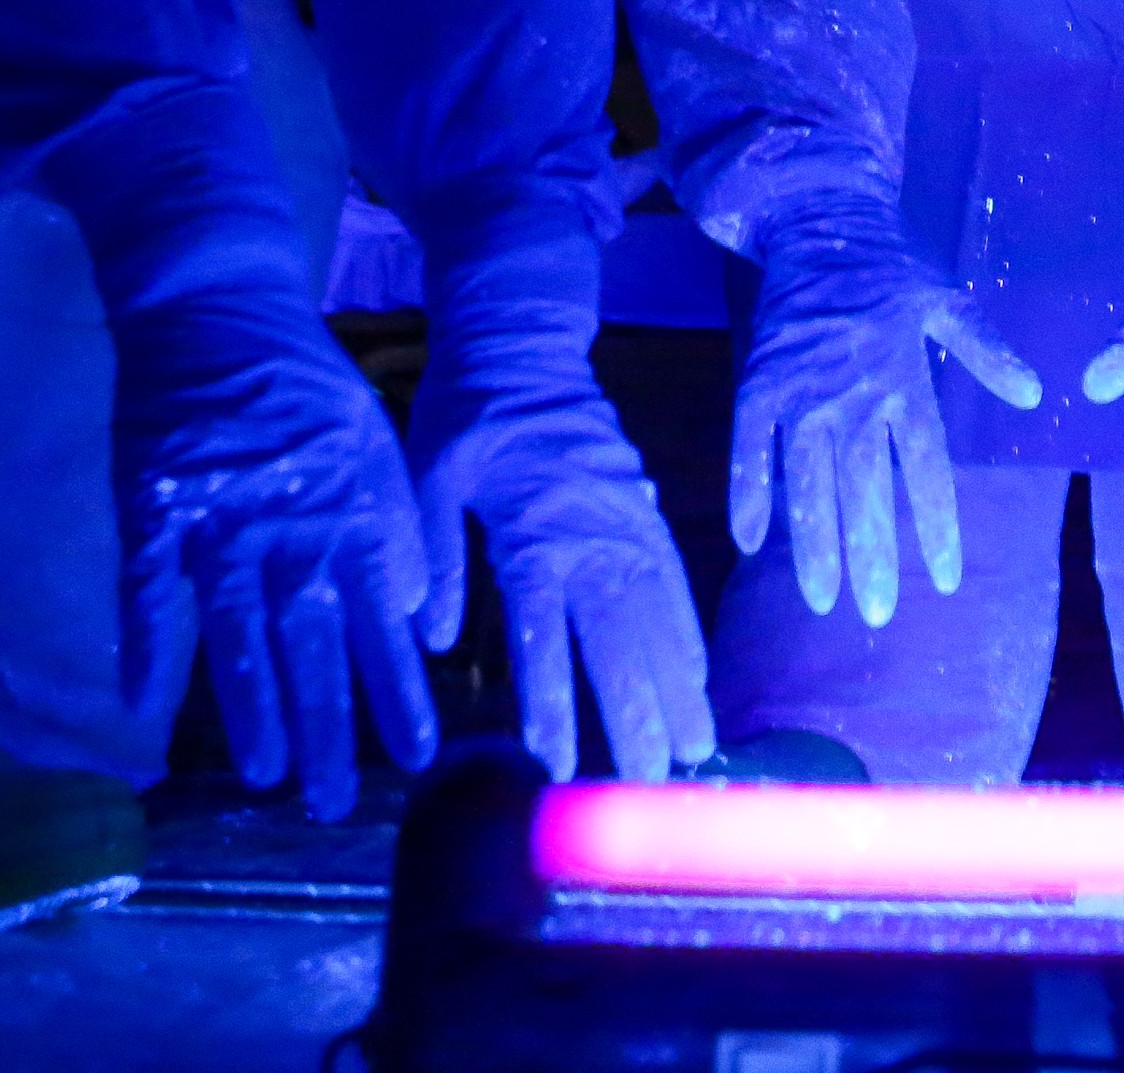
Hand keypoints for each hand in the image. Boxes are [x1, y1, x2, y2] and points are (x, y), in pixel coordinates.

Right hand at [111, 264, 438, 821]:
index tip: (418, 755)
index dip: (396, 689)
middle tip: (335, 802)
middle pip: (311, 645)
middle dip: (325, 727)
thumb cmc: (304, 383)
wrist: (220, 306)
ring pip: (238, 633)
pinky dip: (143, 649)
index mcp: (352, 513)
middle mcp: (291, 529)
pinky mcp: (154, 509)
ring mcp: (218, 522)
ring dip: (251, 706)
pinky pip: (145, 592)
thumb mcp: (374, 447)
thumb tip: (411, 615)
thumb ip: (393, 529)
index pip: (381, 621)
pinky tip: (142, 709)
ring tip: (263, 775)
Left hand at [413, 369, 712, 781]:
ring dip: (678, 685)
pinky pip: (675, 582)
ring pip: (660, 617)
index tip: (560, 764)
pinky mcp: (644, 511)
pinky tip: (696, 676)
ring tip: (695, 747)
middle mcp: (592, 535)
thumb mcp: (426, 473)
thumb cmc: (466, 411)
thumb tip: (435, 635)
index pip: (546, 635)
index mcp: (534, 530)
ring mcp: (628, 524)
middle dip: (637, 713)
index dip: (553, 703)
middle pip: (620, 639)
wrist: (523, 342)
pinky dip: (688, 633)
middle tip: (653, 781)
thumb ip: (435, 553)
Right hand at [731, 196, 1039, 627]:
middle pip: (864, 493)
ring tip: (822, 601)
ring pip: (807, 484)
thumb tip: (1034, 397)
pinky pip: (747, 452)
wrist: (818, 219)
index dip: (937, 530)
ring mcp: (800, 393)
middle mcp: (853, 396)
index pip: (926, 472)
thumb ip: (987, 352)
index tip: (946, 581)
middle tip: (877, 616)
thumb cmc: (890, 266)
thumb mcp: (948, 301)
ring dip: (813, 545)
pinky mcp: (758, 384)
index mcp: (905, 380)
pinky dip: (748, 496)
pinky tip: (750, 543)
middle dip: (872, 559)